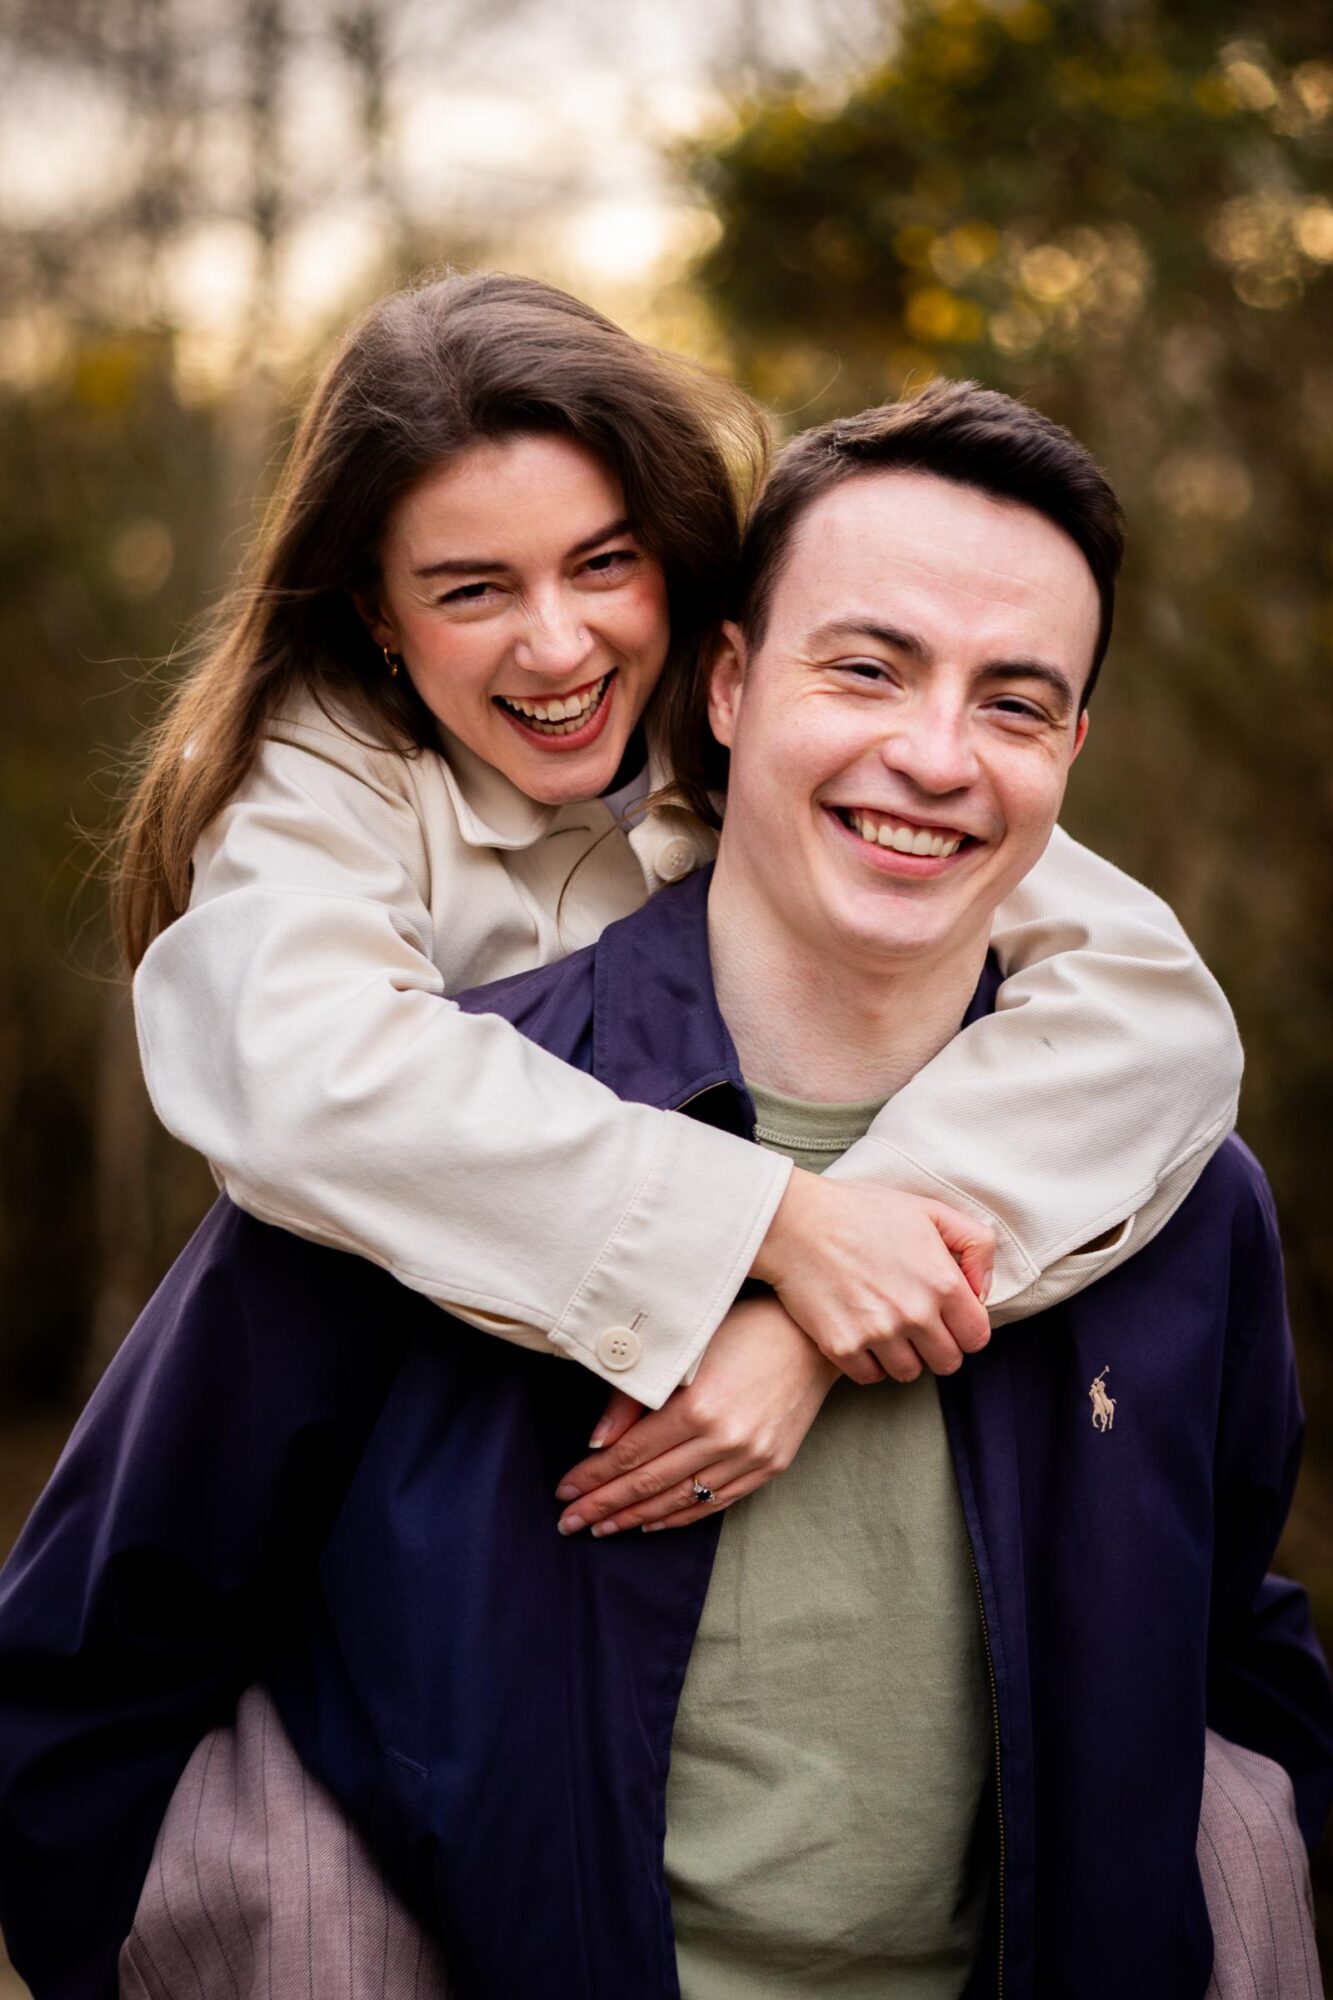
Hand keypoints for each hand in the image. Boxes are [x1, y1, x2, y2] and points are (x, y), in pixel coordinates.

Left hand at [554, 1295, 837, 1536]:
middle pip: (650, 1483)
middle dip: (604, 1506)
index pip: (630, 1454)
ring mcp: (750, 1457)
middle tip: (570, 1522)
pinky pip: (716, 1502)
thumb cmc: (742, 1328)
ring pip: (681, 1499)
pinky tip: (652, 1522)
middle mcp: (724, 1439)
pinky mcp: (770, 1467)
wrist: (811, 1336)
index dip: (593, 1476)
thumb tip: (598, 1442)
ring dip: (636, 1517)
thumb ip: (636, 1397)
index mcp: (697, 1406)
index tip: (564, 1492)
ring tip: (603, 1528)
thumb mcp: (684, 1349)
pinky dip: (680, 1515)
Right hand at [751, 1170, 993, 1384]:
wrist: (796, 1222)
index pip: (976, 1337)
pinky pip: (871, 1377)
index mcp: (942, 1283)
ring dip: (904, 1356)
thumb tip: (983, 1290)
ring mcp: (878, 1334)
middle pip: (947, 1362)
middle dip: (937, 1346)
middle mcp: (915, 1314)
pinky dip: (869, 1362)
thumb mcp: (929, 1210)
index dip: (965, 1329)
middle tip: (917, 1324)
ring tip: (888, 1327)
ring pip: (910, 1373)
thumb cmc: (862, 1211)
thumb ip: (975, 1244)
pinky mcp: (843, 1348)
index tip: (948, 1318)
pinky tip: (862, 1334)